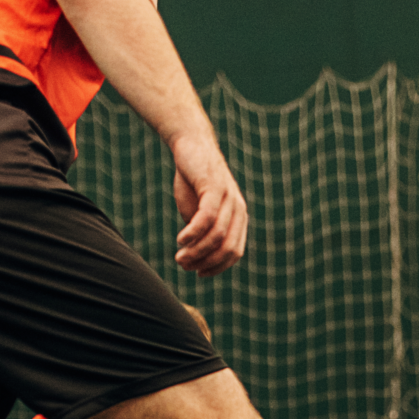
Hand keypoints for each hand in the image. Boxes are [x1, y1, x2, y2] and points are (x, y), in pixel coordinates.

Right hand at [170, 134, 247, 274]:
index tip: (197, 273)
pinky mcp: (215, 187)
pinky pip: (207, 218)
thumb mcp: (197, 211)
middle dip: (205, 263)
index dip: (217, 268)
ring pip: (217, 236)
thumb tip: (196, 256)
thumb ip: (201, 232)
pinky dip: (193, 234)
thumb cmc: (192, 180)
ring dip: (196, 251)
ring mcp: (229, 198)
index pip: (234, 253)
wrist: (190, 145)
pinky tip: (181, 240)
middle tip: (184, 265)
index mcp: (238, 218)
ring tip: (179, 257)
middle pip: (227, 249)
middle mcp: (238, 209)